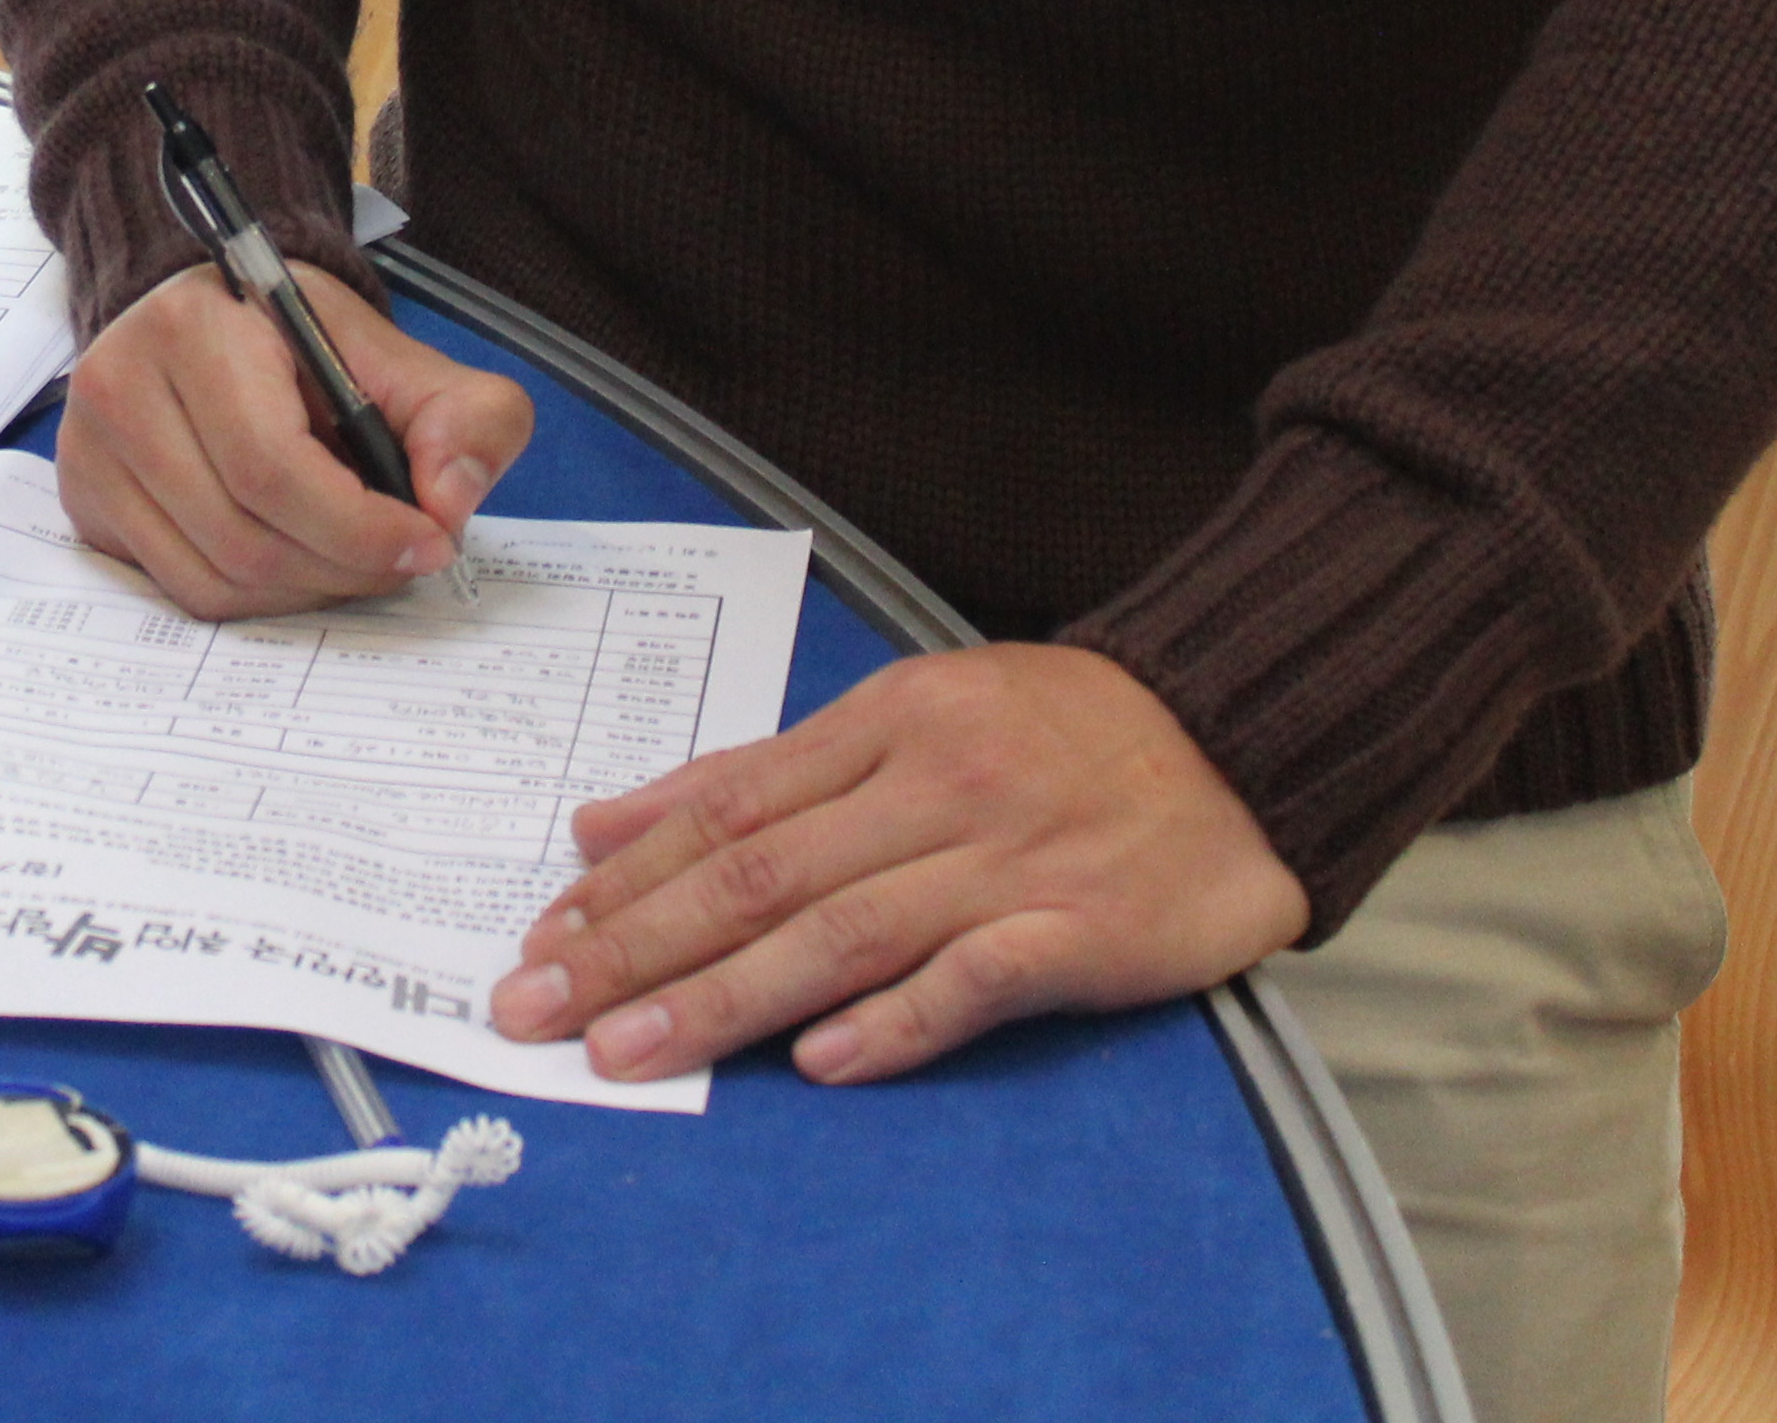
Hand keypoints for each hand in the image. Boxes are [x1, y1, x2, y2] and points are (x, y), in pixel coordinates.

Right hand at [58, 259, 536, 619]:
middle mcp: (118, 385)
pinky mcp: (87, 504)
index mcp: (192, 326)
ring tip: (353, 555)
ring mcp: (89, 452)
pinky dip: (258, 596)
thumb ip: (462, 414)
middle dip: (343, 567)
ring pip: (213, 578)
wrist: (210, 321)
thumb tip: (449, 504)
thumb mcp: (396, 351)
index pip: (271, 465)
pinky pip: (184, 590)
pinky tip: (296, 557)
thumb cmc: (298, 340)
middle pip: (244, 537)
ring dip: (306, 590)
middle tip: (401, 557)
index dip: (359, 526)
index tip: (429, 542)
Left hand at [488, 642, 1304, 1085]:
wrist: (1241, 740)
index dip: (627, 875)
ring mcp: (1007, 861)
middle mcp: (933, 787)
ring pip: (840, 931)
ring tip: (627, 1051)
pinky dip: (896, 1021)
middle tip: (536, 1005)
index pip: (727, 804)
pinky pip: (975, 978)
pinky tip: (821, 1063)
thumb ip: (768, 773)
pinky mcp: (1082, 931)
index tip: (542, 931)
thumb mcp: (911, 713)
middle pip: (758, 873)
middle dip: (633, 944)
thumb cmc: (1061, 732)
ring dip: (721, 997)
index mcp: (886, 723)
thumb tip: (610, 823)